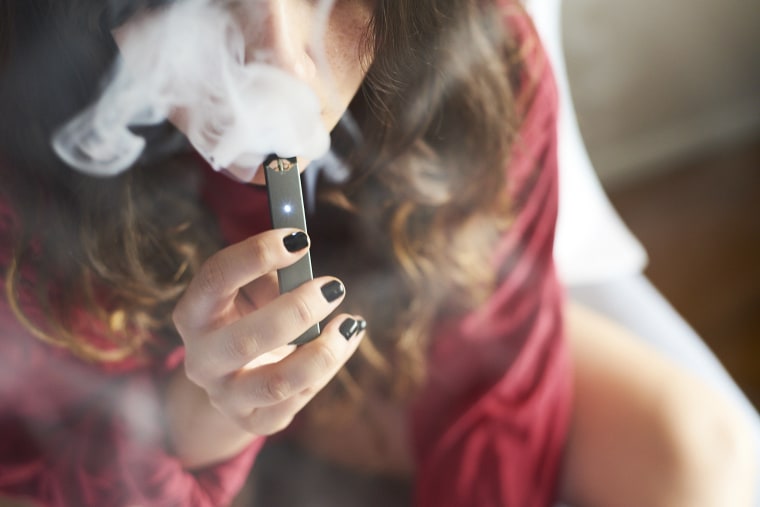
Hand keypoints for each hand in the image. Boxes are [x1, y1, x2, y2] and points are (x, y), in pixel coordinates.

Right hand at [172, 228, 364, 436]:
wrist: (233, 379)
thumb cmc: (250, 318)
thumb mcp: (253, 291)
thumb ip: (276, 274)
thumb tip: (304, 251)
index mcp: (194, 314)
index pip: (215, 278)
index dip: (257, 254)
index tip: (301, 239)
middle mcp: (201, 359)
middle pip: (246, 339)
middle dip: (297, 310)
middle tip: (333, 287)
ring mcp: (225, 396)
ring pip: (276, 382)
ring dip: (321, 351)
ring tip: (348, 323)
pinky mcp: (253, 420)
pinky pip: (297, 400)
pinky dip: (329, 369)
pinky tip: (344, 342)